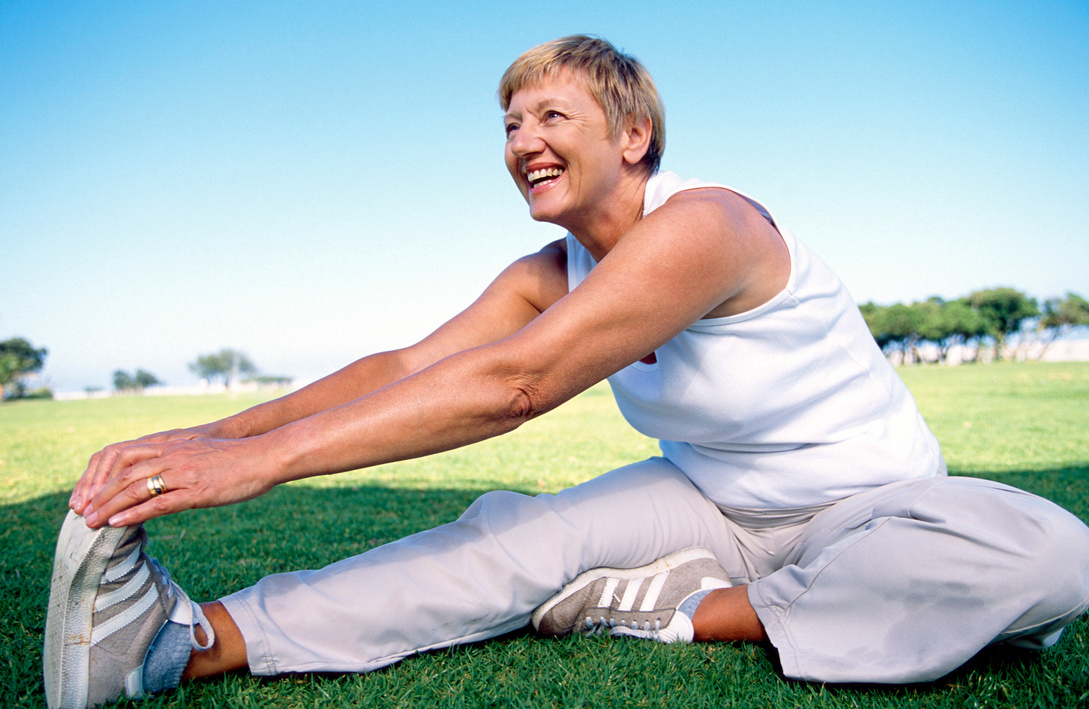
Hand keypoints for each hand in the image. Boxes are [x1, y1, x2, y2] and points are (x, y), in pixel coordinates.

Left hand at [76, 435, 277, 528]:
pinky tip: (118, 523)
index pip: (124, 457)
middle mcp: (173, 456)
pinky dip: (134, 513)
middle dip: (98, 494)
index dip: (103, 476)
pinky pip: (159, 503)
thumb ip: (182, 463)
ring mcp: (184, 473)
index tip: (90, 494)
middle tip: (81, 513)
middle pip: (123, 473)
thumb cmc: (240, 458)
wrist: (267, 455)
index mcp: (172, 446)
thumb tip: (168, 480)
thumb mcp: (203, 454)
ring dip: (108, 506)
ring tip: (91, 522)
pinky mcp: (197, 491)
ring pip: (135, 488)